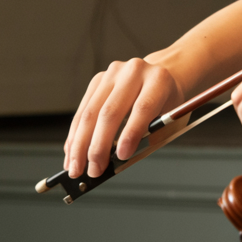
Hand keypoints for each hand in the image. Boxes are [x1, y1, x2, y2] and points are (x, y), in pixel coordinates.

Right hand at [65, 58, 185, 178]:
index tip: (121, 157)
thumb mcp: (170, 118)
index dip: (130, 133)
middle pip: (110, 112)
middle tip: (93, 170)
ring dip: (80, 144)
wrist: (161, 74)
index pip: (142, 108)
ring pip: (90, 113)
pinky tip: (71, 152)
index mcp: (158, 80)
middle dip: (98, 146)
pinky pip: (82, 111)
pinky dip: (75, 135)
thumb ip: (149, 136)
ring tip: (76, 167)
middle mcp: (134, 72)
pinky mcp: (97, 80)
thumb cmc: (167, 101)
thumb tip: (119, 160)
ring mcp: (113, 74)